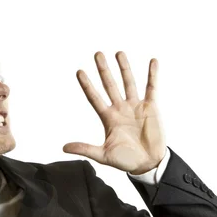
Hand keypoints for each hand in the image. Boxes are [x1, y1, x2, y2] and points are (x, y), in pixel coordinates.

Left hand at [63, 51, 166, 173]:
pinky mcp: (151, 107)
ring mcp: (135, 106)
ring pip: (128, 82)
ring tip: (118, 53)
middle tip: (97, 54)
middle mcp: (120, 108)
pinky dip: (152, 74)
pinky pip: (152, 87)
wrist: (148, 164)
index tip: (79, 71)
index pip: (94, 97)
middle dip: (104, 70)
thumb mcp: (103, 155)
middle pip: (109, 85)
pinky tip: (152, 61)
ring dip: (124, 68)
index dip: (87, 85)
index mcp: (108, 118)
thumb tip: (64, 148)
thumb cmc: (125, 160)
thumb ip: (85, 149)